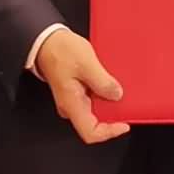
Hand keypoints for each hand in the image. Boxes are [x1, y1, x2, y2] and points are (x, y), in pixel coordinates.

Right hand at [34, 29, 129, 143]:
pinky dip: (105, 94)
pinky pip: (93, 99)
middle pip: (95, 123)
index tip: (124, 123)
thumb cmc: (60, 51)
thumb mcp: (86, 64)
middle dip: (112, 115)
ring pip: (95, 110)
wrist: (47, 41)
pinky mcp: (76, 91)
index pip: (90, 133)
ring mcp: (73, 99)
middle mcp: (71, 106)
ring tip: (121, 91)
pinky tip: (112, 84)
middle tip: (127, 104)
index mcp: (72, 104)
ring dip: (110, 103)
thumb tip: (117, 95)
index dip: (109, 132)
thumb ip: (102, 82)